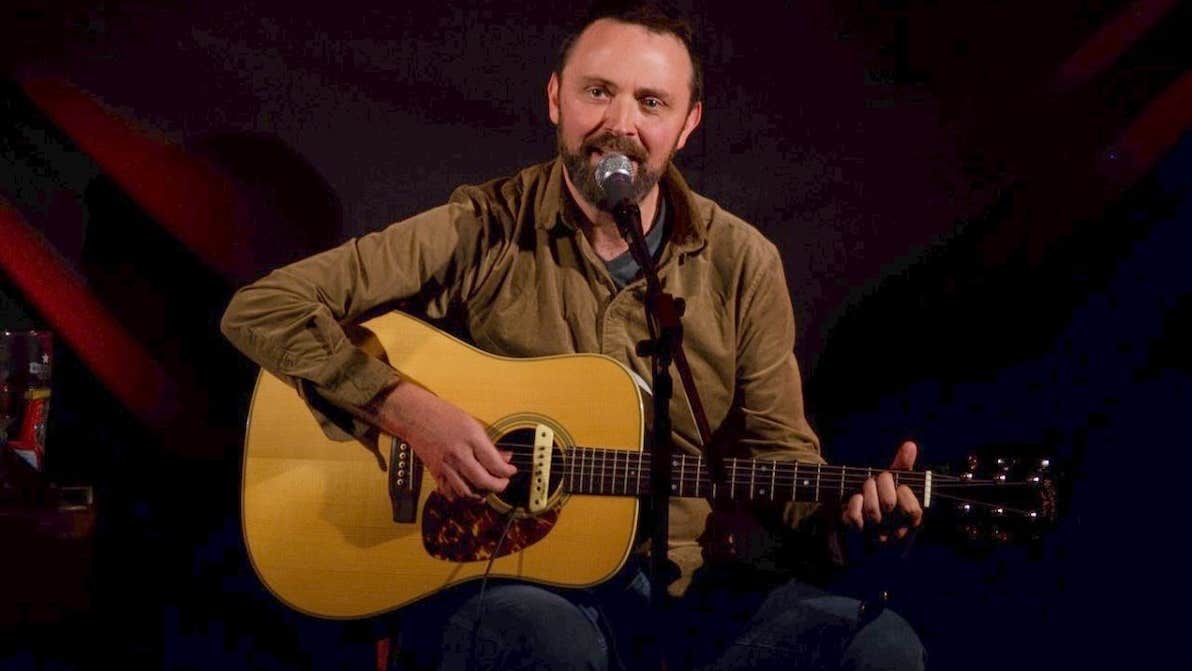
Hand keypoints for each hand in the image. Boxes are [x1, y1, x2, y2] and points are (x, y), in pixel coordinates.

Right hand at [369, 381, 515, 500]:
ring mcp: (446, 466)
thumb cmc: (444, 416)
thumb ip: (489, 444)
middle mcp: (458, 454)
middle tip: (502, 482)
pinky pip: (449, 493)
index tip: (511, 471)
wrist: (415, 416)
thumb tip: (505, 458)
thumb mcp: (473, 424)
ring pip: (467, 492)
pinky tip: (467, 490)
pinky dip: (460, 496)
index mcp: (471, 439)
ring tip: (486, 489)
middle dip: (498, 486)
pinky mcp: (435, 473)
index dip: (507, 472)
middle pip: (483, 481)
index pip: (495, 464)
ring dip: (480, 495)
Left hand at [842, 441, 923, 541]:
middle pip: (889, 504)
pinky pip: (855, 518)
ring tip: (868, 486)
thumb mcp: (895, 479)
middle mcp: (894, 529)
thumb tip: (910, 445)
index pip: (912, 510)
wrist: (860, 508)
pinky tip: (858, 497)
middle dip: (882, 484)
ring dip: (868, 490)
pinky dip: (855, 503)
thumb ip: (903, 464)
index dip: (904, 493)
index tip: (900, 485)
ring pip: (872, 511)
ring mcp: (875, 531)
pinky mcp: (857, 530)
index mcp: (909, 519)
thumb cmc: (884, 493)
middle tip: (879, 479)